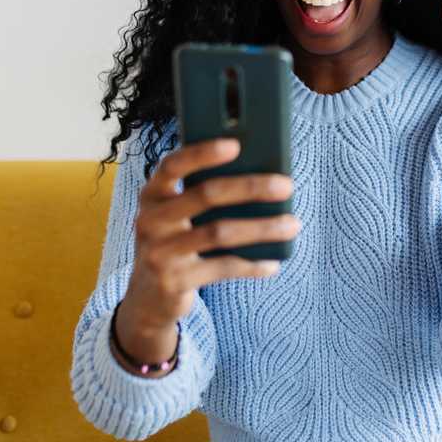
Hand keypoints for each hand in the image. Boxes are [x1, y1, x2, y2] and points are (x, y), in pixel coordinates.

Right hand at [123, 137, 299, 335]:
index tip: (236, 145)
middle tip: (286, 185)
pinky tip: (273, 261)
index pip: (173, 165)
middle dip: (250, 187)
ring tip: (292, 224)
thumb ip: (204, 196)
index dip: (202, 153)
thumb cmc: (177, 242)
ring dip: (262, 228)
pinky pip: (223, 267)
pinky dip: (252, 264)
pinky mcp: (173, 281)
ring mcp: (159, 251)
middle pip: (205, 194)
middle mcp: (150, 220)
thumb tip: (264, 179)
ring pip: (218, 233)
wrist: (149, 296)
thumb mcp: (179, 216)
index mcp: (153, 194)